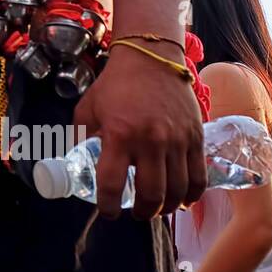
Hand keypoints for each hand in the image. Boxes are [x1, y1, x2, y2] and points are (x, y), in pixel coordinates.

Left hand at [73, 45, 206, 219]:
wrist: (150, 58)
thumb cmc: (115, 84)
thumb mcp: (87, 108)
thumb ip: (81, 136)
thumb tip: (74, 160)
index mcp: (118, 134)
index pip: (111, 183)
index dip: (107, 205)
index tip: (107, 212)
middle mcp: (150, 141)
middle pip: (150, 194)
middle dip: (141, 212)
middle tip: (134, 213)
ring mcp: (176, 140)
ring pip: (176, 191)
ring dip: (166, 208)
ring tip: (156, 209)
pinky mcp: (195, 138)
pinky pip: (198, 177)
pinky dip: (191, 196)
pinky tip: (182, 201)